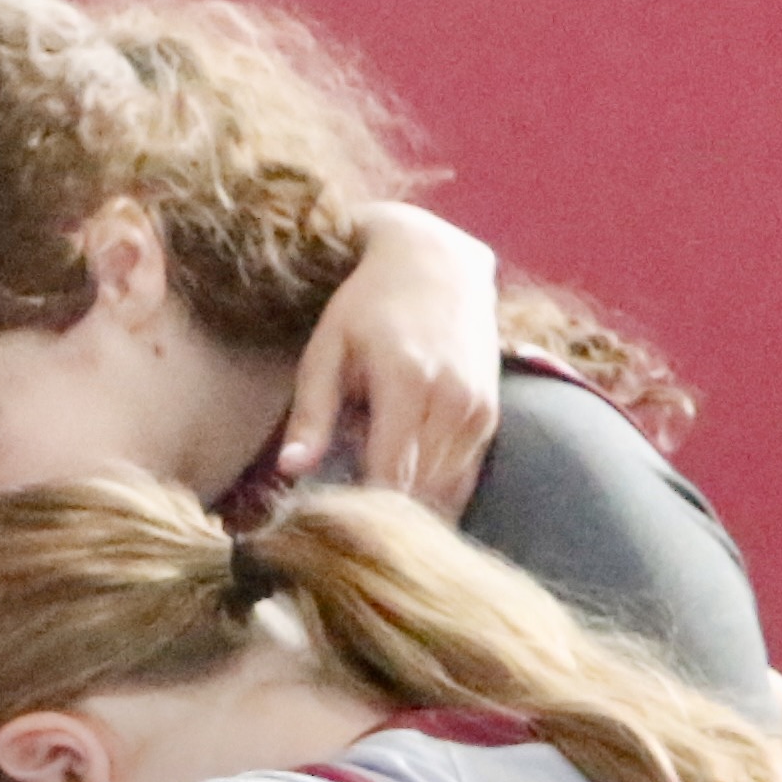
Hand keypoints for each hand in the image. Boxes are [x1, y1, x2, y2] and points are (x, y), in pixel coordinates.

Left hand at [278, 200, 506, 511]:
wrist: (438, 263)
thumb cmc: (369, 305)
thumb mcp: (328, 350)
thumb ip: (312, 414)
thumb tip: (290, 470)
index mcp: (407, 384)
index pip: (388, 477)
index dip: (359, 510)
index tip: (331, 519)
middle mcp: (452, 401)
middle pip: (417, 492)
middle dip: (380, 511)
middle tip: (347, 508)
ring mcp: (477, 410)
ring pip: (443, 492)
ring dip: (408, 503)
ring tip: (372, 485)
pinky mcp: (490, 416)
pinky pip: (463, 477)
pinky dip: (433, 489)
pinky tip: (403, 477)